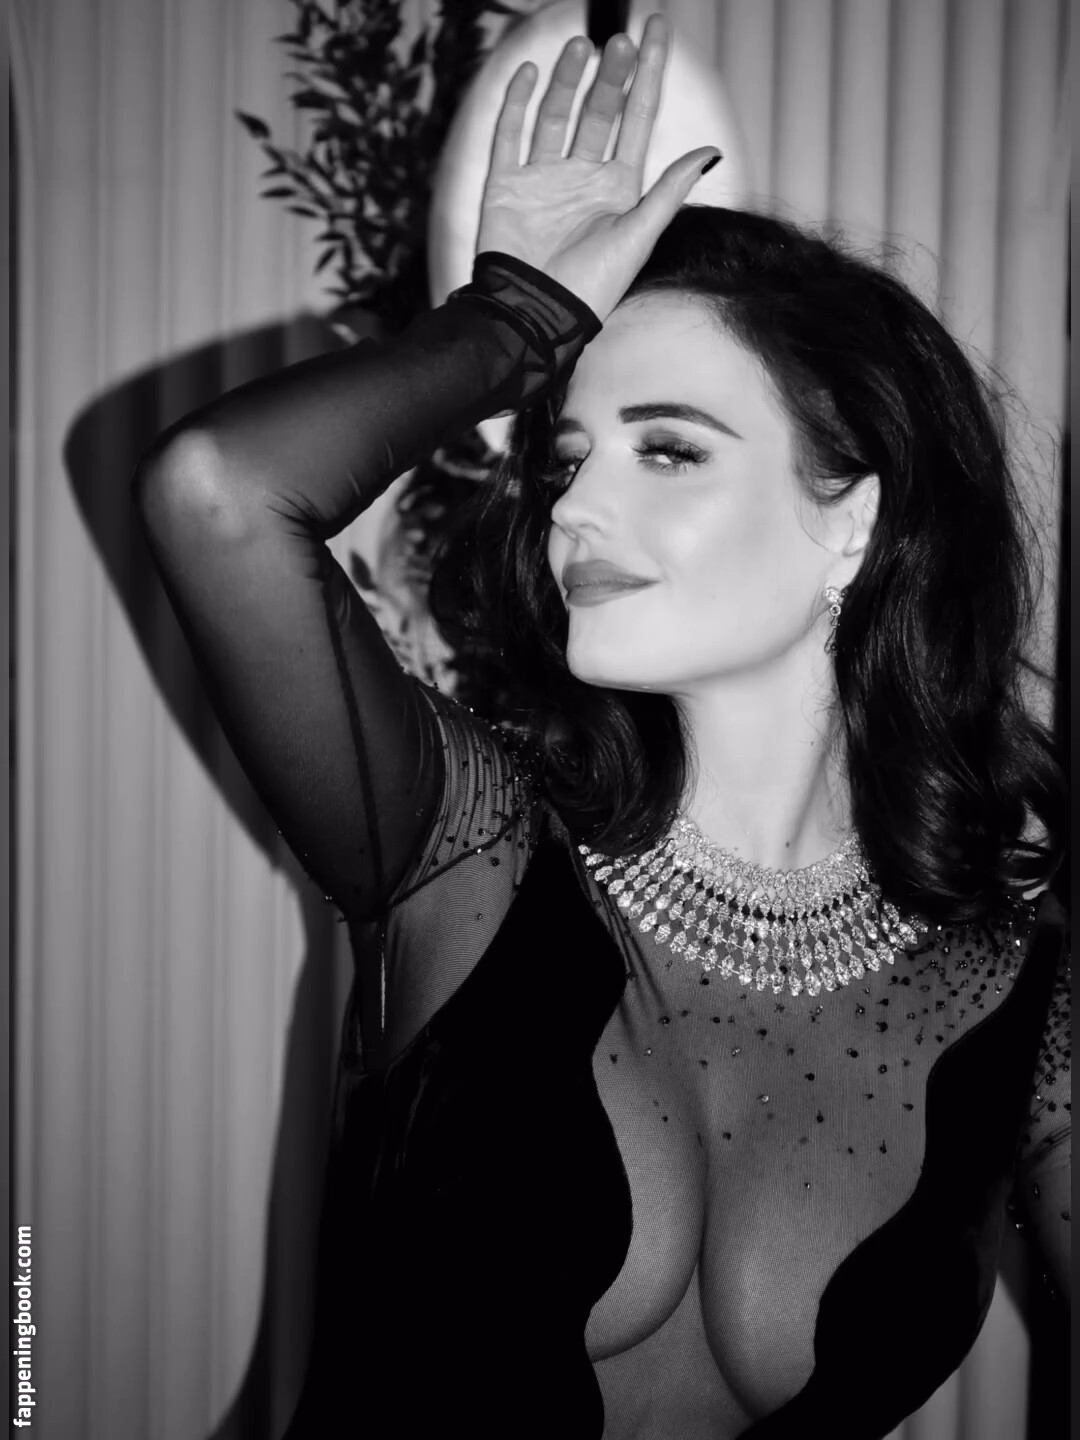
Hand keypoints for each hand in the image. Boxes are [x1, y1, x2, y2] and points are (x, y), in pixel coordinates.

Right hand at [475, 13, 719, 322]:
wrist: (537, 315)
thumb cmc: (592, 287)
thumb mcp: (639, 236)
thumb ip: (669, 190)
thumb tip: (709, 151)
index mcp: (617, 187)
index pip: (637, 116)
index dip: (649, 72)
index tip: (657, 29)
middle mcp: (581, 176)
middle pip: (599, 110)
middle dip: (611, 74)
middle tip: (620, 41)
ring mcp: (543, 178)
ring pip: (557, 114)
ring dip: (569, 79)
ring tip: (581, 46)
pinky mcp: (506, 185)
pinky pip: (510, 135)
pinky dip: (517, 102)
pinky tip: (530, 73)